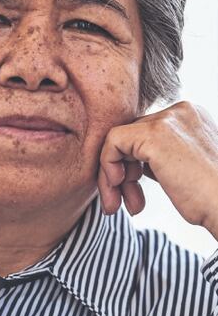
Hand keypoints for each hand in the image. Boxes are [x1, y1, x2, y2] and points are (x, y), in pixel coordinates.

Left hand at [98, 101, 217, 239]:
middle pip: (130, 136)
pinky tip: (118, 185)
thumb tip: (128, 162)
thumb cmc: (211, 199)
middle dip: (122, 172)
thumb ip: (160, 157)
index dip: (133, 165)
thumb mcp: (185, 169)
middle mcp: (182, 111)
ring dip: (111, 176)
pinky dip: (107, 165)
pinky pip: (113, 142)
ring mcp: (169, 120)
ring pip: (118, 140)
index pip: (144, 133)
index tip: (132, 191)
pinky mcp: (154, 134)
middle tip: (123, 201)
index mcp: (192, 117)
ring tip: (115, 204)